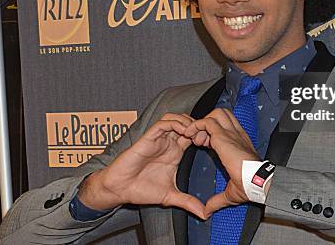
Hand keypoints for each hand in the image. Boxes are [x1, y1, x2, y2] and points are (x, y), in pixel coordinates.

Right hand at [79, 112, 206, 219]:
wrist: (120, 189)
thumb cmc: (142, 190)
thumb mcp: (171, 197)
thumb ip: (188, 202)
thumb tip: (205, 215)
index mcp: (176, 153)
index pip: (194, 136)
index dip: (205, 136)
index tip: (214, 145)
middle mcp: (169, 143)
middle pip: (188, 123)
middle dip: (199, 126)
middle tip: (207, 136)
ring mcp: (159, 139)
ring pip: (176, 118)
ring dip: (187, 122)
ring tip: (195, 133)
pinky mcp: (149, 137)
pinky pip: (163, 123)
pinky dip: (175, 123)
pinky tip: (183, 132)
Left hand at [183, 108, 259, 216]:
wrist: (257, 181)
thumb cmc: (251, 186)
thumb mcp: (231, 192)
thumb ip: (217, 199)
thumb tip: (208, 210)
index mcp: (240, 144)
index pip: (224, 127)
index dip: (211, 133)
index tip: (204, 145)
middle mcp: (236, 135)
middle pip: (221, 114)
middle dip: (208, 123)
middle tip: (200, 139)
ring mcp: (231, 133)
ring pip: (215, 114)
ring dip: (202, 123)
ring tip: (196, 138)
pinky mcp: (224, 136)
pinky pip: (207, 122)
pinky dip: (197, 126)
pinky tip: (192, 136)